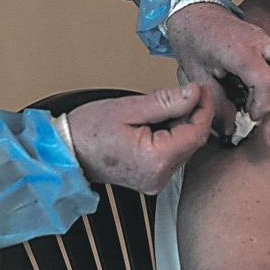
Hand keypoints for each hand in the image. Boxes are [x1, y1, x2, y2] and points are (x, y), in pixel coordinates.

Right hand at [67, 83, 213, 193]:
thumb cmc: (88, 131)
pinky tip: (159, 121)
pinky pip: (172, 154)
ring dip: (182, 124)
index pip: (196, 134)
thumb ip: (165, 101)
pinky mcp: (152, 178)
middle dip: (193, 114)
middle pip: (193, 142)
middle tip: (188, 91)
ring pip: (184, 147)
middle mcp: (158, 176)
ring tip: (166, 104)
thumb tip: (193, 93)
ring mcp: (155, 181)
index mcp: (155, 160)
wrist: (66, 152)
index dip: (204, 108)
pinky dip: (172, 135)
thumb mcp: (128, 107)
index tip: (203, 89)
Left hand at [166, 3, 269, 145]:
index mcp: (240, 49)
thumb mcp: (195, 73)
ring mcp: (266, 44)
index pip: (266, 79)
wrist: (194, 11)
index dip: (263, 104)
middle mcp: (260, 44)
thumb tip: (231, 128)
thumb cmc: (194, 39)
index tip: (250, 118)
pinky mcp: (266, 49)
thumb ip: (215, 102)